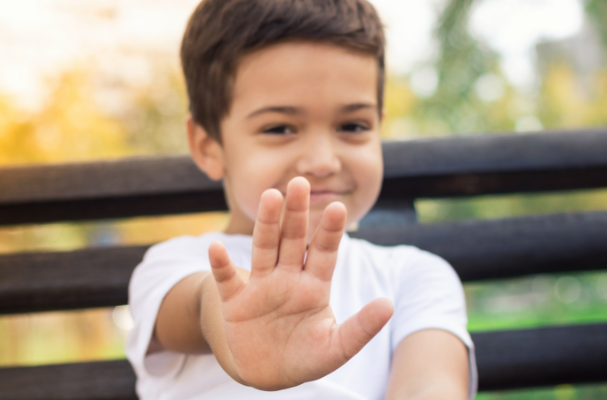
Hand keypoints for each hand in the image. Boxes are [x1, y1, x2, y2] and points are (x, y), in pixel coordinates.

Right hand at [207, 177, 393, 389]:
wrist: (269, 375)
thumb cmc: (307, 358)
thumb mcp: (337, 347)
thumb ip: (361, 327)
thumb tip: (389, 305)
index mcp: (315, 286)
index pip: (324, 252)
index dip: (329, 231)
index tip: (338, 207)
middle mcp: (288, 278)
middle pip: (293, 239)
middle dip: (297, 213)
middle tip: (301, 183)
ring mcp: (261, 287)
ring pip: (264, 248)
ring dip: (266, 223)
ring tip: (270, 196)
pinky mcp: (235, 302)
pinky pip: (227, 279)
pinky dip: (221, 264)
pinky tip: (216, 247)